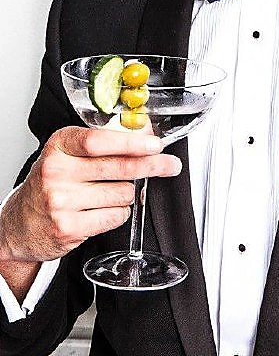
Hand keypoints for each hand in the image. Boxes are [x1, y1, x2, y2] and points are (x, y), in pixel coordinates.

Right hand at [0, 126, 181, 264]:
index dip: (131, 142)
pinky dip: (118, 212)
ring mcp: (61, 201)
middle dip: (151, 165)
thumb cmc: (52, 183)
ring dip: (127, 193)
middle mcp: (57, 171)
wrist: (20, 223)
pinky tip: (103, 210)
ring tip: (109, 193)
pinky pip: (115, 216)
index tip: (155, 144)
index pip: (98, 141)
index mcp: (59, 145)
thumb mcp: (68, 153)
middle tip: (169, 164)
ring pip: (122, 193)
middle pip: (118, 167)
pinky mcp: (68, 228)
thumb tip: (146, 138)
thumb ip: (101, 144)